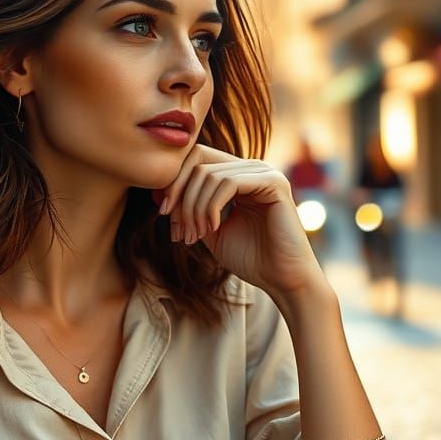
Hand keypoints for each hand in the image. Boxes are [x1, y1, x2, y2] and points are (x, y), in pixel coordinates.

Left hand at [159, 144, 324, 298]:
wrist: (282, 279)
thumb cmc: (250, 258)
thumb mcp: (209, 230)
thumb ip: (190, 208)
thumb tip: (158, 192)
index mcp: (238, 175)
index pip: (196, 160)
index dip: (174, 183)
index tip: (162, 213)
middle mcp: (251, 168)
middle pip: (198, 162)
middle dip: (180, 197)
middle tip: (177, 230)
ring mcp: (264, 172)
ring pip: (209, 175)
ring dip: (194, 208)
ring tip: (194, 235)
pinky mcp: (274, 182)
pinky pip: (229, 183)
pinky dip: (212, 206)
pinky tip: (212, 228)